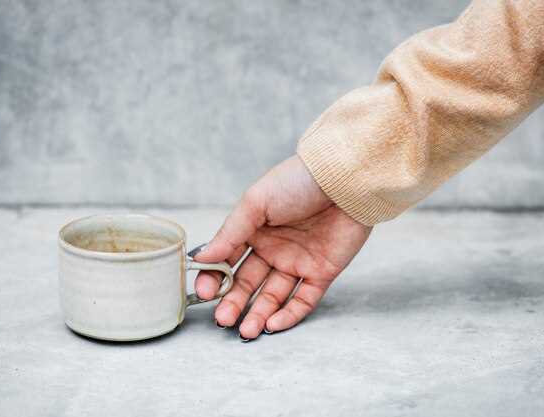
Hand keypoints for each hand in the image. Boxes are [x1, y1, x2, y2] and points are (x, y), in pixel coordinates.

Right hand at [194, 155, 370, 339]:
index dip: (214, 278)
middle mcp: (273, 249)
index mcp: (253, 230)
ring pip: (273, 296)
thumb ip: (229, 233)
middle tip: (222, 320)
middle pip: (248, 283)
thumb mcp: (256, 202)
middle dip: (234, 302)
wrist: (343, 179)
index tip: (205, 292)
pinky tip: (272, 325)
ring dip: (258, 315)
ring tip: (245, 331)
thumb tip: (200, 258)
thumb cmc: (297, 182)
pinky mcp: (322, 272)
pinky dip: (288, 315)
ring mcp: (297, 262)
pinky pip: (303, 300)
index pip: (227, 260)